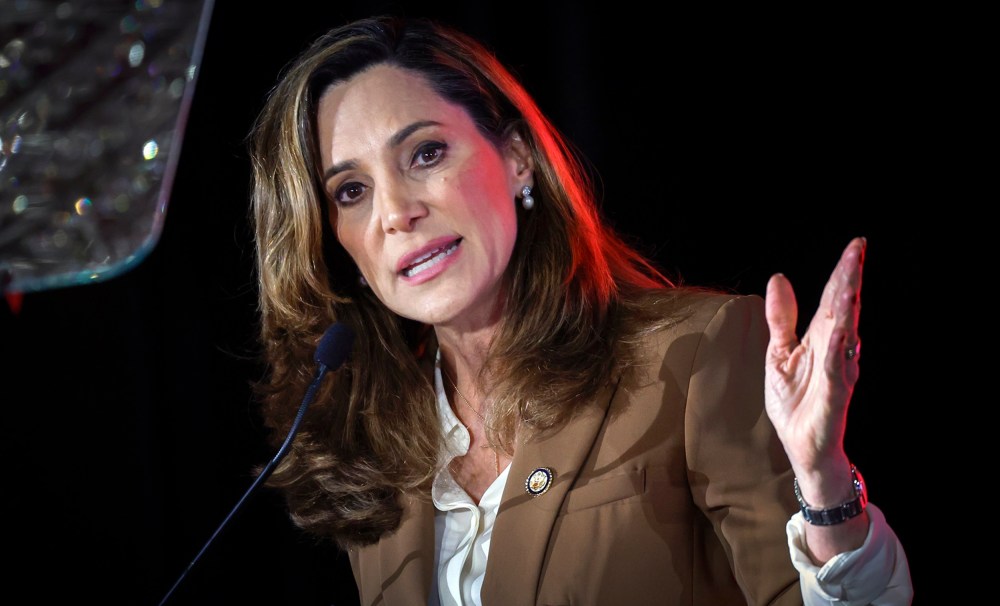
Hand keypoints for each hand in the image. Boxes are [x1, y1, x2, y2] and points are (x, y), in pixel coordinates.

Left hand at [763, 237, 864, 478]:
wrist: (801, 446)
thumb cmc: (795, 402)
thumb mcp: (779, 353)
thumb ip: (781, 318)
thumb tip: (778, 279)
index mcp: (821, 338)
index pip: (834, 299)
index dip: (844, 273)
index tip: (857, 245)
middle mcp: (836, 351)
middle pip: (844, 309)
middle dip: (850, 280)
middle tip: (859, 250)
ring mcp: (838, 373)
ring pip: (846, 335)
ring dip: (848, 310)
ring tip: (851, 282)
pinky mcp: (835, 397)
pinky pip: (838, 372)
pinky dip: (840, 353)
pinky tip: (842, 334)